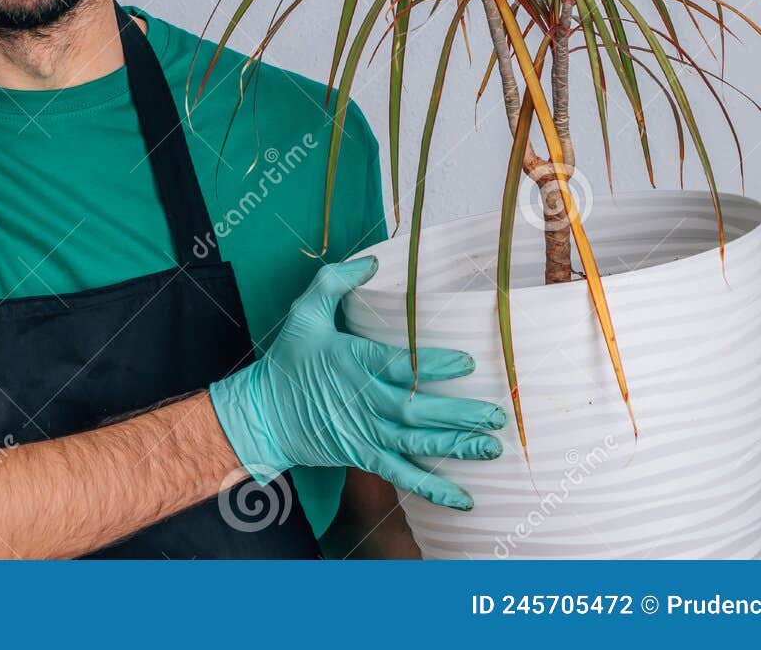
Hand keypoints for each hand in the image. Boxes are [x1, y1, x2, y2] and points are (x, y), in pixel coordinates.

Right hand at [208, 256, 505, 510]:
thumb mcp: (303, 313)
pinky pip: (402, 475)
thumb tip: (372, 262)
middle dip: (458, 415)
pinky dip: (433, 489)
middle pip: (415, 411)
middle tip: (496, 413)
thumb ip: (333, 282)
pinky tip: (465, 499)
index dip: (432, 366)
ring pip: (415, 444)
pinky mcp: (364, 456)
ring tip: (491, 447)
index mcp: (350, 362)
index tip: (467, 363)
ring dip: (455, 448)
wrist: (264, 414)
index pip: (397, 366)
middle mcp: (362, 401)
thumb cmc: (288, 361)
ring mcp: (364, 433)